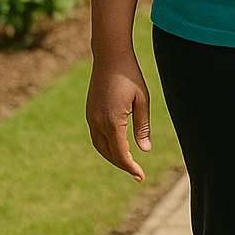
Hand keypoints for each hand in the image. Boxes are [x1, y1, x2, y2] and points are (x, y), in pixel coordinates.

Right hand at [85, 53, 153, 181]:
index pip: (120, 154)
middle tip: (137, 173)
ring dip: (112, 157)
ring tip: (128, 163)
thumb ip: (142, 127)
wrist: (110, 57)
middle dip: (122, 165)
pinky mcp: (90, 112)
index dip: (130, 167)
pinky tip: (116, 146)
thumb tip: (144, 151)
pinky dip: (106, 146)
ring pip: (100, 146)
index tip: (141, 177)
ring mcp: (91, 117)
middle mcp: (98, 122)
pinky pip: (96, 137)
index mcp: (112, 122)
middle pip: (109, 153)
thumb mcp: (142, 100)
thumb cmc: (130, 76)